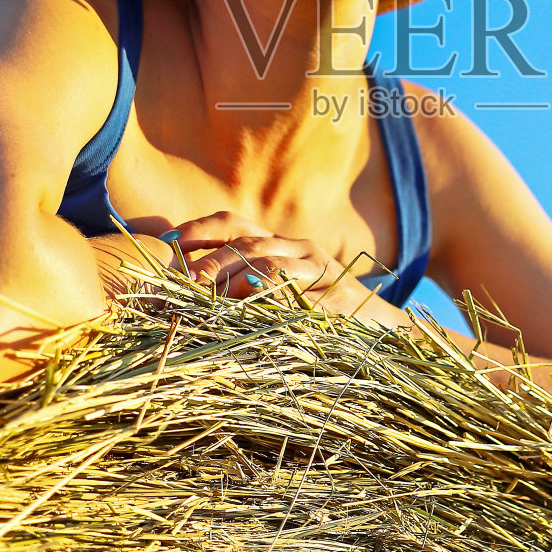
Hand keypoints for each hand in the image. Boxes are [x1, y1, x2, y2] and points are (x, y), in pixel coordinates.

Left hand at [167, 211, 380, 315]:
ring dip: (239, 280)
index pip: (233, 225)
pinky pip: (307, 301)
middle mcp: (300, 249)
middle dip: (212, 262)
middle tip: (185, 281)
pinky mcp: (342, 299)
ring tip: (213, 295)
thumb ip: (241, 286)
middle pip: (248, 245)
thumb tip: (184, 290)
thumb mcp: (280, 293)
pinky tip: (260, 314)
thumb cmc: (321, 310)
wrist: (383, 326)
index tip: (167, 242)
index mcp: (279, 244)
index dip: (199, 230)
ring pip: (275, 267)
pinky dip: (281, 306)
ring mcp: (323, 272)